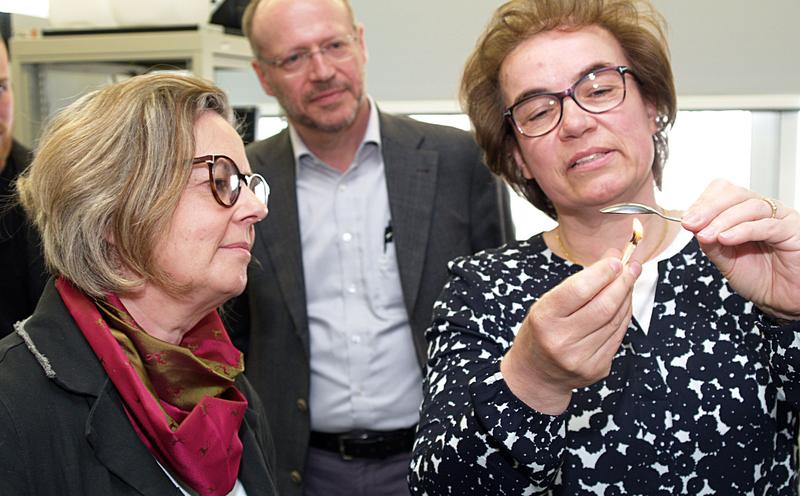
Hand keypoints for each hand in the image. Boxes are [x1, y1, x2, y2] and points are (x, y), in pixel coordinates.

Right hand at [501, 253, 640, 414]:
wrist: (535, 374)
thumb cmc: (540, 332)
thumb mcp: (546, 305)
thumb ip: (577, 284)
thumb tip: (611, 259)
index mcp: (544, 319)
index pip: (579, 290)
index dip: (602, 273)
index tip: (615, 260)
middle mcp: (561, 340)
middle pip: (603, 306)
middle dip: (622, 283)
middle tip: (632, 267)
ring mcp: (581, 358)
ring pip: (615, 321)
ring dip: (626, 298)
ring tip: (629, 281)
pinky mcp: (596, 369)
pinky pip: (617, 336)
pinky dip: (624, 317)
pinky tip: (624, 304)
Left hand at [682, 179, 799, 319]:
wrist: (781, 299)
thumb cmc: (758, 278)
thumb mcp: (725, 260)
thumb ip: (710, 242)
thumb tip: (693, 225)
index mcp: (744, 212)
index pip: (723, 192)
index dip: (703, 203)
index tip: (687, 220)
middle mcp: (763, 210)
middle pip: (735, 194)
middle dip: (709, 208)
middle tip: (691, 224)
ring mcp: (780, 217)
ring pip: (750, 207)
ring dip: (722, 221)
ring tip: (706, 236)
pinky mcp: (793, 230)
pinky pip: (767, 225)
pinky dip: (743, 230)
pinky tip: (725, 239)